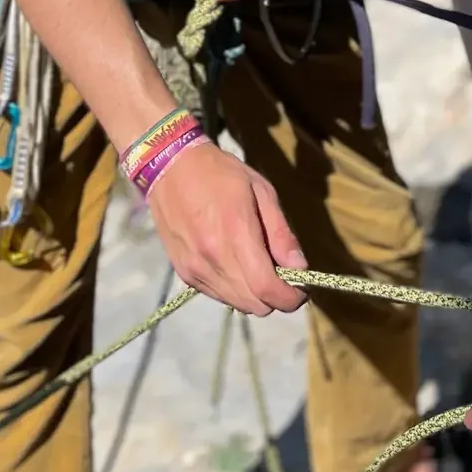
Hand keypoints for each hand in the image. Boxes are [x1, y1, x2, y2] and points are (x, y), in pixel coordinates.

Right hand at [146, 140, 307, 315]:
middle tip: (281, 276)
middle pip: (255, 304)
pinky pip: (217, 295)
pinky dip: (233, 290)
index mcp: (236, 233)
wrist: (170, 167)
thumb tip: (300, 268)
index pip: (267, 289)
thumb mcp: (261, 191)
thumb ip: (281, 233)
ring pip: (236, 304)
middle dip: (275, 298)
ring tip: (257, 269)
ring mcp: (196, 268)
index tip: (301, 290)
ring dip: (254, 295)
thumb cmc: (221, 173)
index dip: (289, 298)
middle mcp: (213, 258)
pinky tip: (234, 266)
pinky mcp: (183, 272)